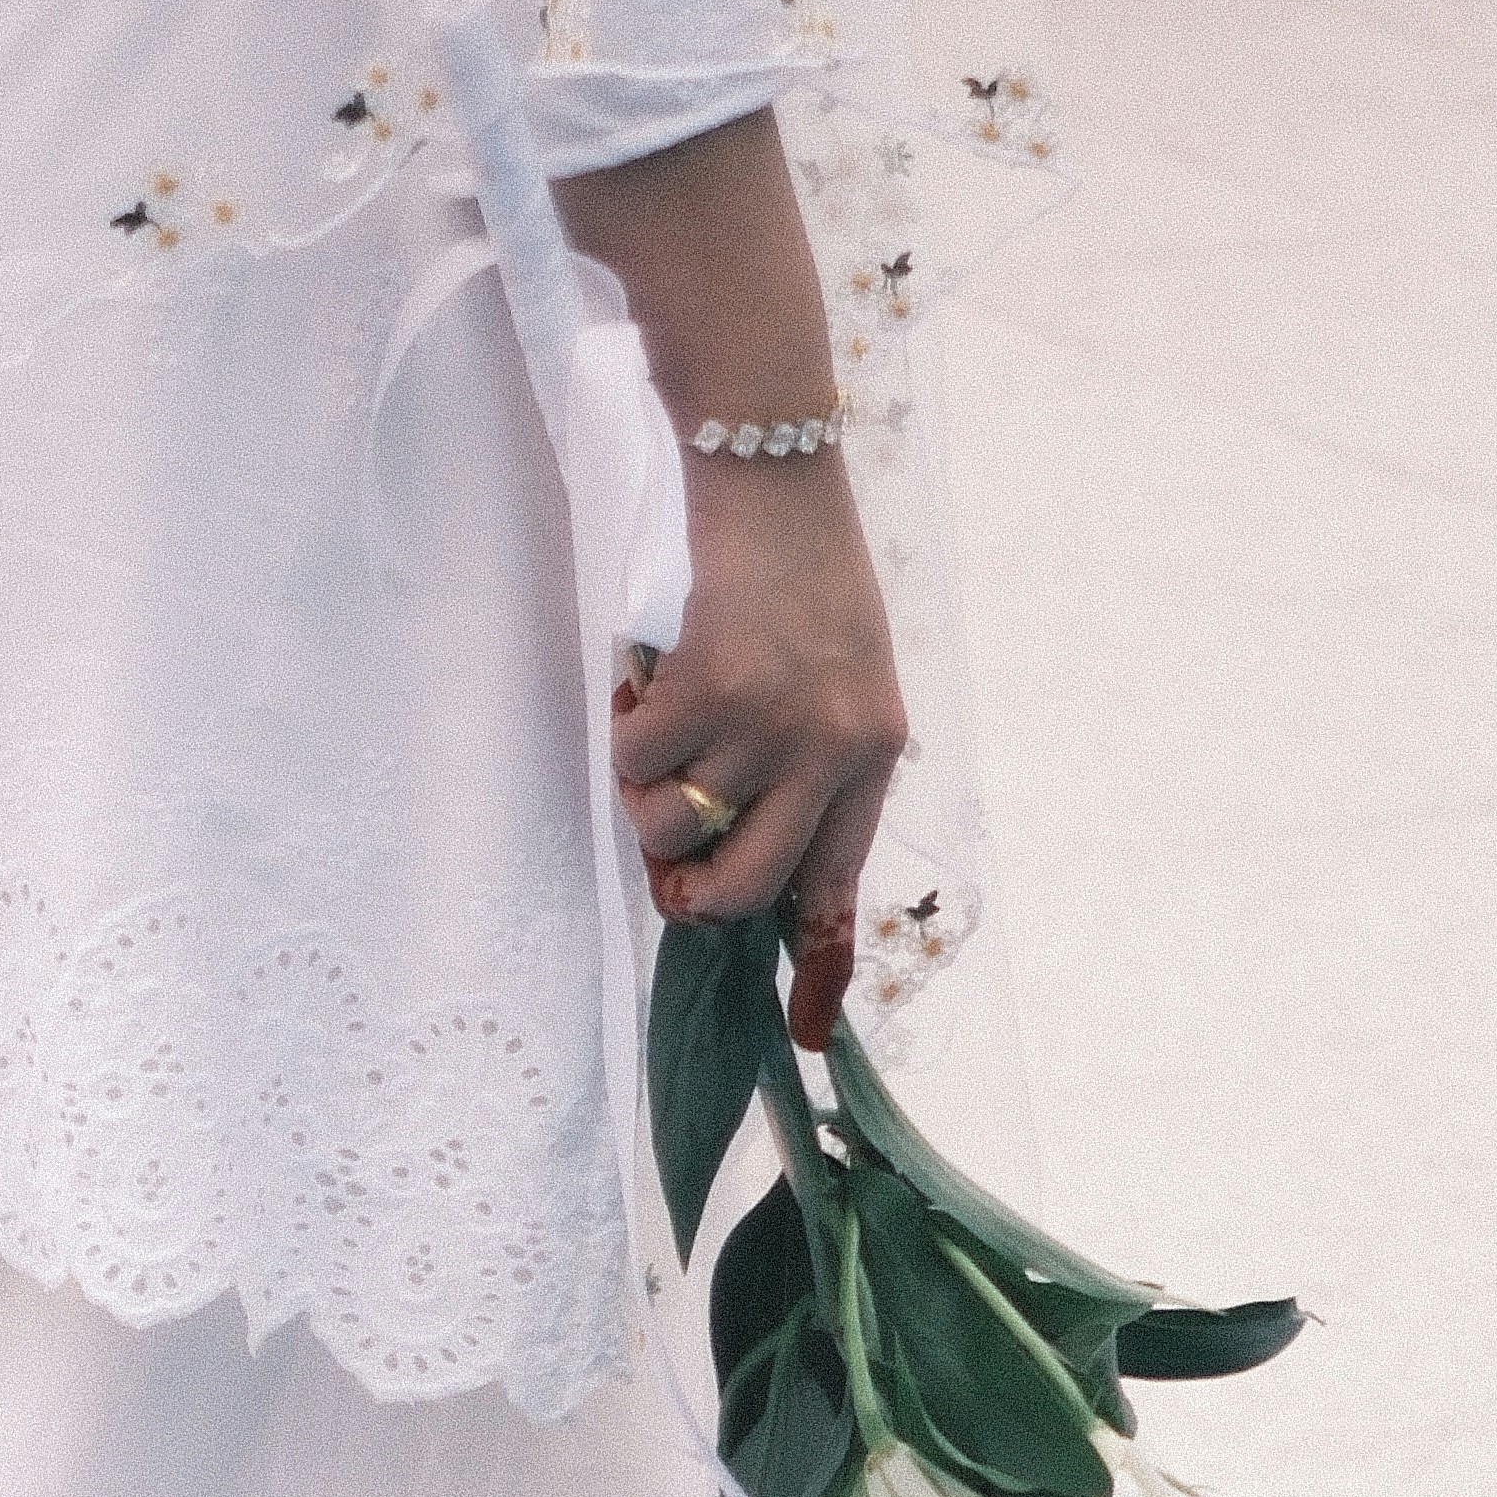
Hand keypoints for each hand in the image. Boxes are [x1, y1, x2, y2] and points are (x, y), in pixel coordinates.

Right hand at [615, 460, 908, 1047]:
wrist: (773, 460)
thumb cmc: (796, 570)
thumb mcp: (834, 675)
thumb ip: (806, 768)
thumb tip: (735, 865)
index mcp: (872, 753)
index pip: (838, 887)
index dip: (819, 969)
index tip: (811, 1036)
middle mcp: (833, 749)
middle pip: (742, 893)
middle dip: (686, 890)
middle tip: (665, 855)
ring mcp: (774, 721)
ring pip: (673, 826)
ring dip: (642, 792)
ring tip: (655, 730)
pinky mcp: (714, 685)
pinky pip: (638, 760)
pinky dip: (624, 728)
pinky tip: (644, 680)